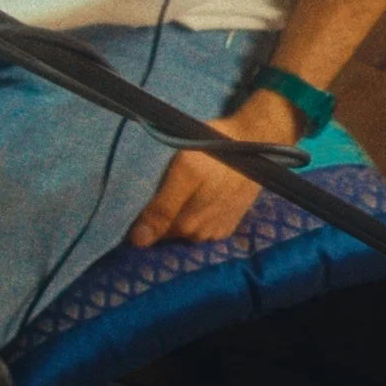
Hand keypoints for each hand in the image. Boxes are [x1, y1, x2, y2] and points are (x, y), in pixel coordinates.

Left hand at [128, 92, 300, 246]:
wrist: (254, 143)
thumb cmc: (215, 152)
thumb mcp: (184, 172)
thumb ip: (163, 208)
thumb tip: (138, 242)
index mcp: (186, 226)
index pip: (151, 235)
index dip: (140, 221)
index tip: (131, 204)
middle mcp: (200, 236)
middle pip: (168, 232)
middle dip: (160, 217)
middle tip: (158, 189)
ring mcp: (216, 231)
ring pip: (185, 230)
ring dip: (179, 215)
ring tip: (179, 192)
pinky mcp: (228, 224)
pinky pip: (203, 226)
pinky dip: (196, 215)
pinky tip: (197, 198)